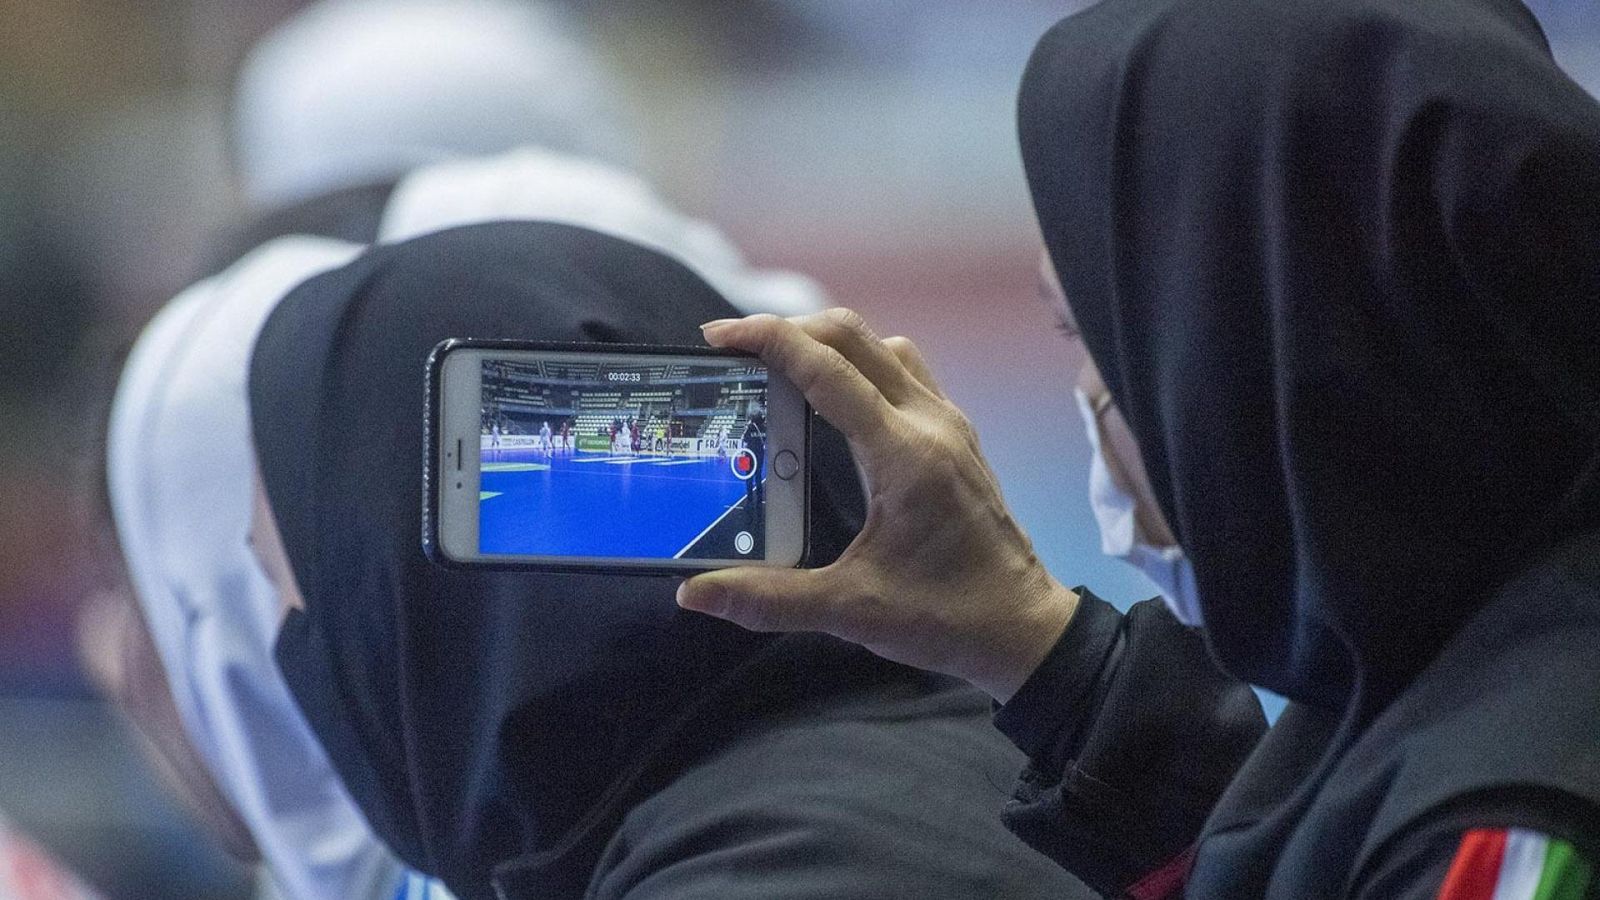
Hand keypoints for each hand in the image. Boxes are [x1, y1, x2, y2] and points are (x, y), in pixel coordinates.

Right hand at [678, 308, 1078, 701]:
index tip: (719, 335)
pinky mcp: (956, 436)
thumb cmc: (949, 619)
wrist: (1023, 629)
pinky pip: (905, 372)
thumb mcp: (852, 612)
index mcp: (905, 456)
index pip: (828, 370)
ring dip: (829, 342)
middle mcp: (931, 425)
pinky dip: (861, 364)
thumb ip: (768, 600)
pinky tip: (833, 396)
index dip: (768, 340)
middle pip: (855, 338)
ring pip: (884, 348)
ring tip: (778, 365)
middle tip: (735, 347)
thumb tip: (696, 594)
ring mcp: (949, 425)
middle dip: (789, 329)